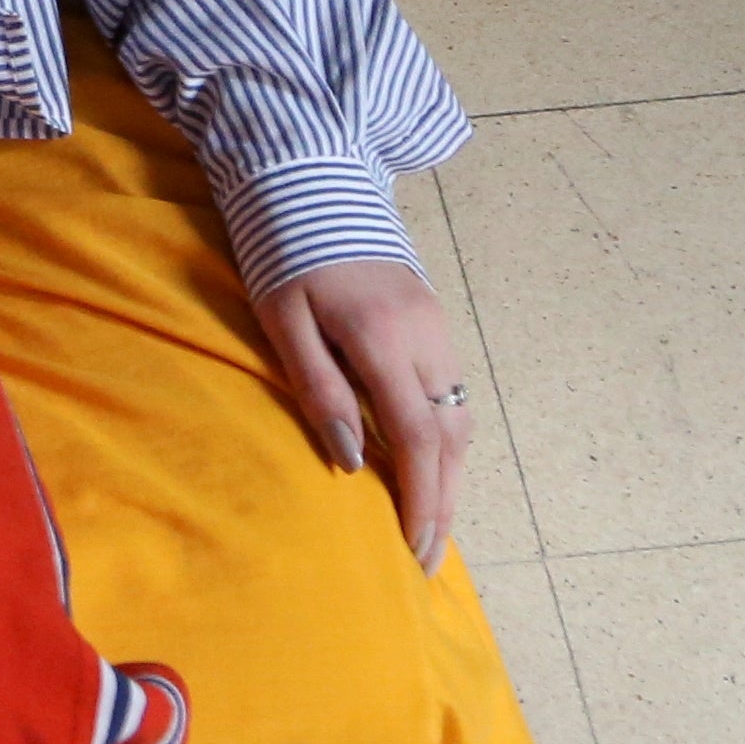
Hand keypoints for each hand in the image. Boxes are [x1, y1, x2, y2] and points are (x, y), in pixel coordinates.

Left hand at [251, 255, 467, 572]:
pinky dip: (447, 443)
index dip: (420, 501)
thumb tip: (352, 460)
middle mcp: (427, 340)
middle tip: (425, 561)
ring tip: (431, 529)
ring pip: (459, 420)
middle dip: (442, 506)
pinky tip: (431, 470)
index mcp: (386, 340)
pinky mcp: (436, 323)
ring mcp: (439, 330)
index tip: (413, 551)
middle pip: (448, 440)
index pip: (417, 440)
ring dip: (450, 478)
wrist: (314, 182)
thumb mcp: (285, 320)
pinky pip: (453, 397)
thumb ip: (319, 388)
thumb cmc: (286, 253)